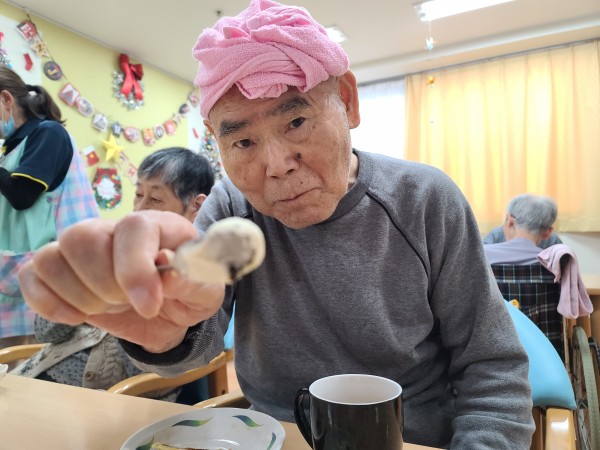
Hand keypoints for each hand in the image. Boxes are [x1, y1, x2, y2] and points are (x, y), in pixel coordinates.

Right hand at [19, 210, 225, 352]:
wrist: (169, 312)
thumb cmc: (188, 293)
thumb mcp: (206, 293)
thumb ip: (193, 280)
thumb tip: (166, 273)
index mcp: (157, 225)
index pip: (133, 228)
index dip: (135, 269)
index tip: (149, 305)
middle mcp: (114, 229)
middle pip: (83, 238)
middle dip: (105, 285)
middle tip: (128, 303)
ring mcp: (83, 249)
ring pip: (53, 255)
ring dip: (79, 295)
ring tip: (109, 307)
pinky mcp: (61, 272)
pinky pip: (32, 275)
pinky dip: (48, 302)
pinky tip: (77, 317)